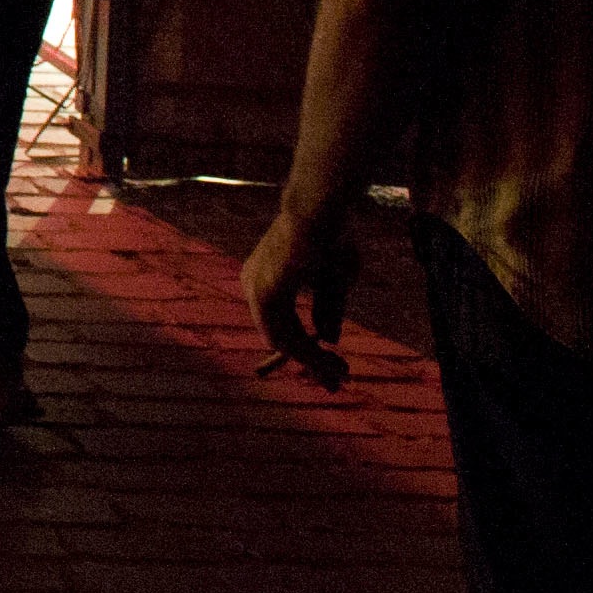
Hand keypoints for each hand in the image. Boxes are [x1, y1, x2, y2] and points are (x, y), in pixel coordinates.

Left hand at [241, 206, 356, 387]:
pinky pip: (286, 336)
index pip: (281, 325)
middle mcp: (254, 285)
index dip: (305, 351)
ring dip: (312, 362)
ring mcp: (256, 290)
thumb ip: (327, 308)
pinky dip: (307, 353)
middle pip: (279, 337)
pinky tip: (330, 363)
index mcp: (264, 278)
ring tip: (339, 375)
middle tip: (335, 382)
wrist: (323, 209)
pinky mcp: (267, 294)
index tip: (332, 369)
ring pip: (283, 341)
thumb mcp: (335, 280)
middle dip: (309, 362)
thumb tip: (327, 338)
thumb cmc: (331, 236)